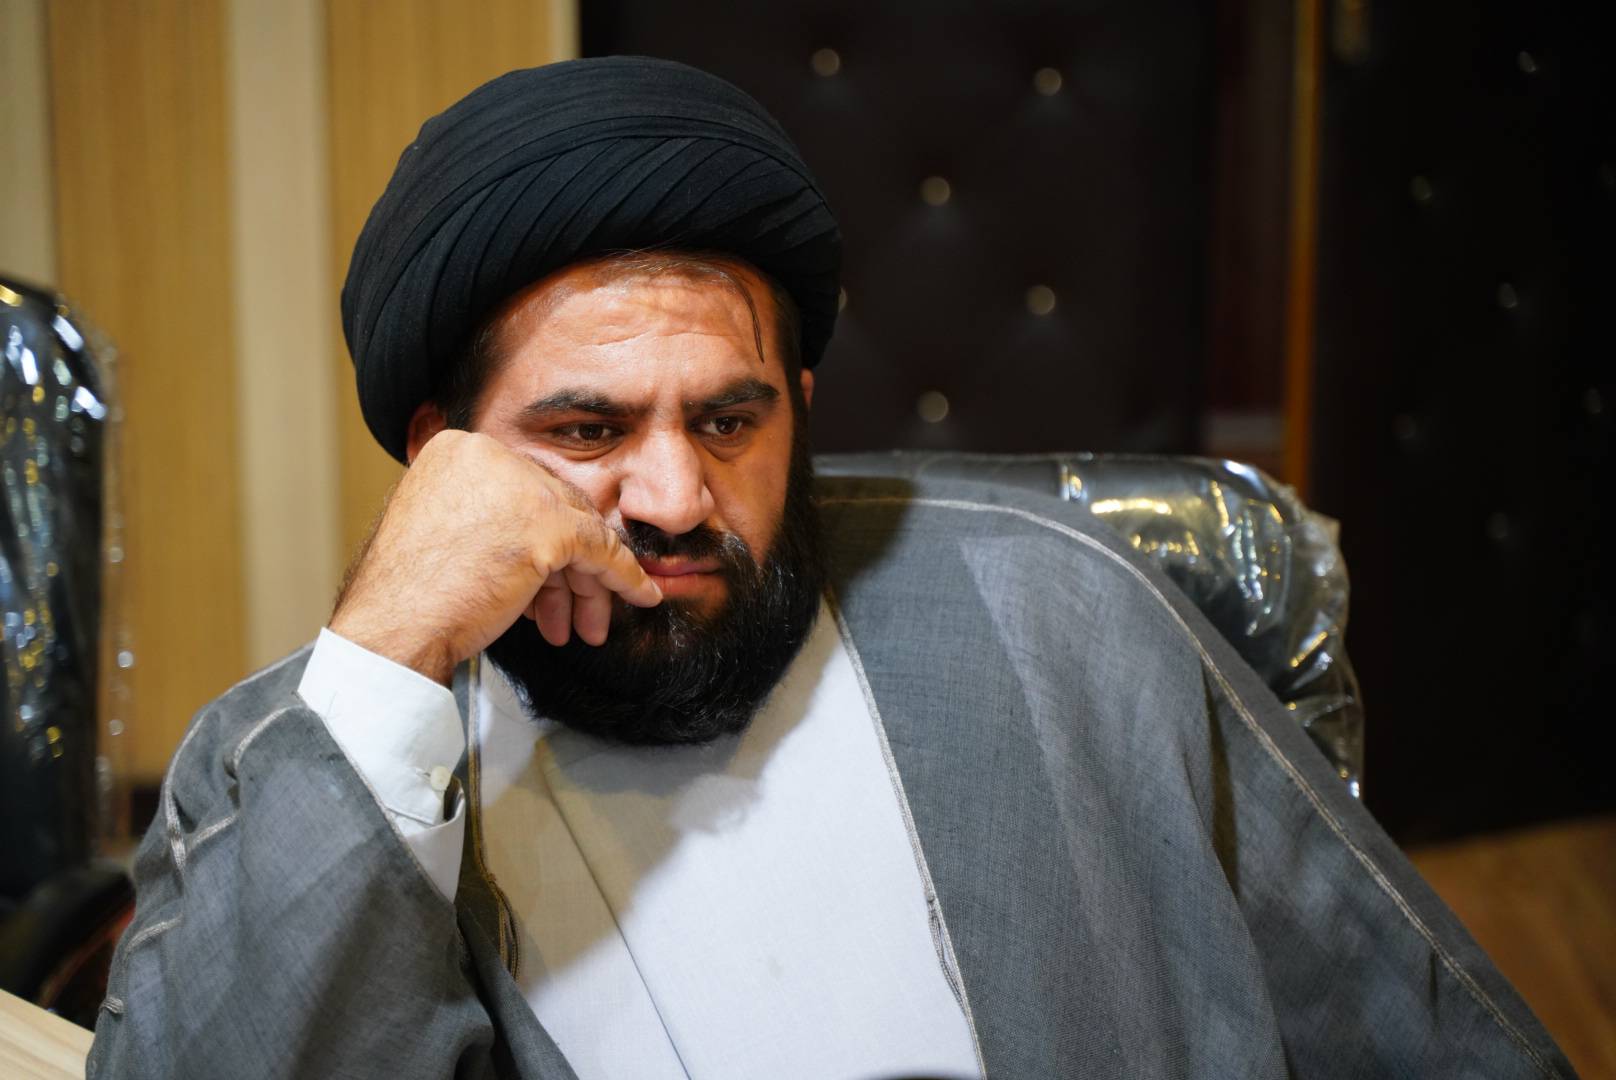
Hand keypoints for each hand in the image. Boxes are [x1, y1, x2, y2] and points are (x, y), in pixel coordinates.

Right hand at [328, 429, 660, 684]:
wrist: (392, 628)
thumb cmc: (408, 596)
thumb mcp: (444, 531)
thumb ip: (490, 517)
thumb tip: (545, 541)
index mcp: (459, 449)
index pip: (527, 488)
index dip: (544, 536)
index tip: (549, 575)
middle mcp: (490, 455)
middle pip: (555, 507)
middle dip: (568, 565)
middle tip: (576, 608)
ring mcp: (521, 489)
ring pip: (580, 530)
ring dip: (588, 582)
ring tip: (588, 623)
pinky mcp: (548, 527)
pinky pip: (602, 550)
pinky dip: (623, 576)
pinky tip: (637, 596)